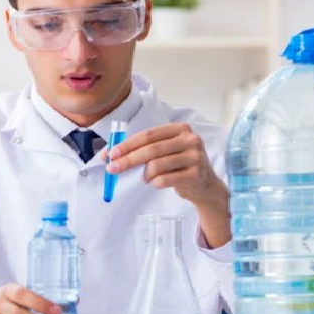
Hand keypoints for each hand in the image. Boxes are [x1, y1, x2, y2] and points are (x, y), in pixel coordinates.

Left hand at [104, 123, 220, 203]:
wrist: (205, 185)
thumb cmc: (180, 166)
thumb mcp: (165, 151)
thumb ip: (143, 149)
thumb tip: (108, 154)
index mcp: (180, 128)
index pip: (148, 135)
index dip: (128, 144)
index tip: (111, 154)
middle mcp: (190, 139)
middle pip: (151, 149)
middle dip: (128, 159)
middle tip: (113, 169)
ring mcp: (195, 157)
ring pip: (157, 164)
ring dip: (144, 174)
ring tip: (144, 178)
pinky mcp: (196, 174)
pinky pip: (166, 179)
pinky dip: (155, 182)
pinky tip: (155, 183)